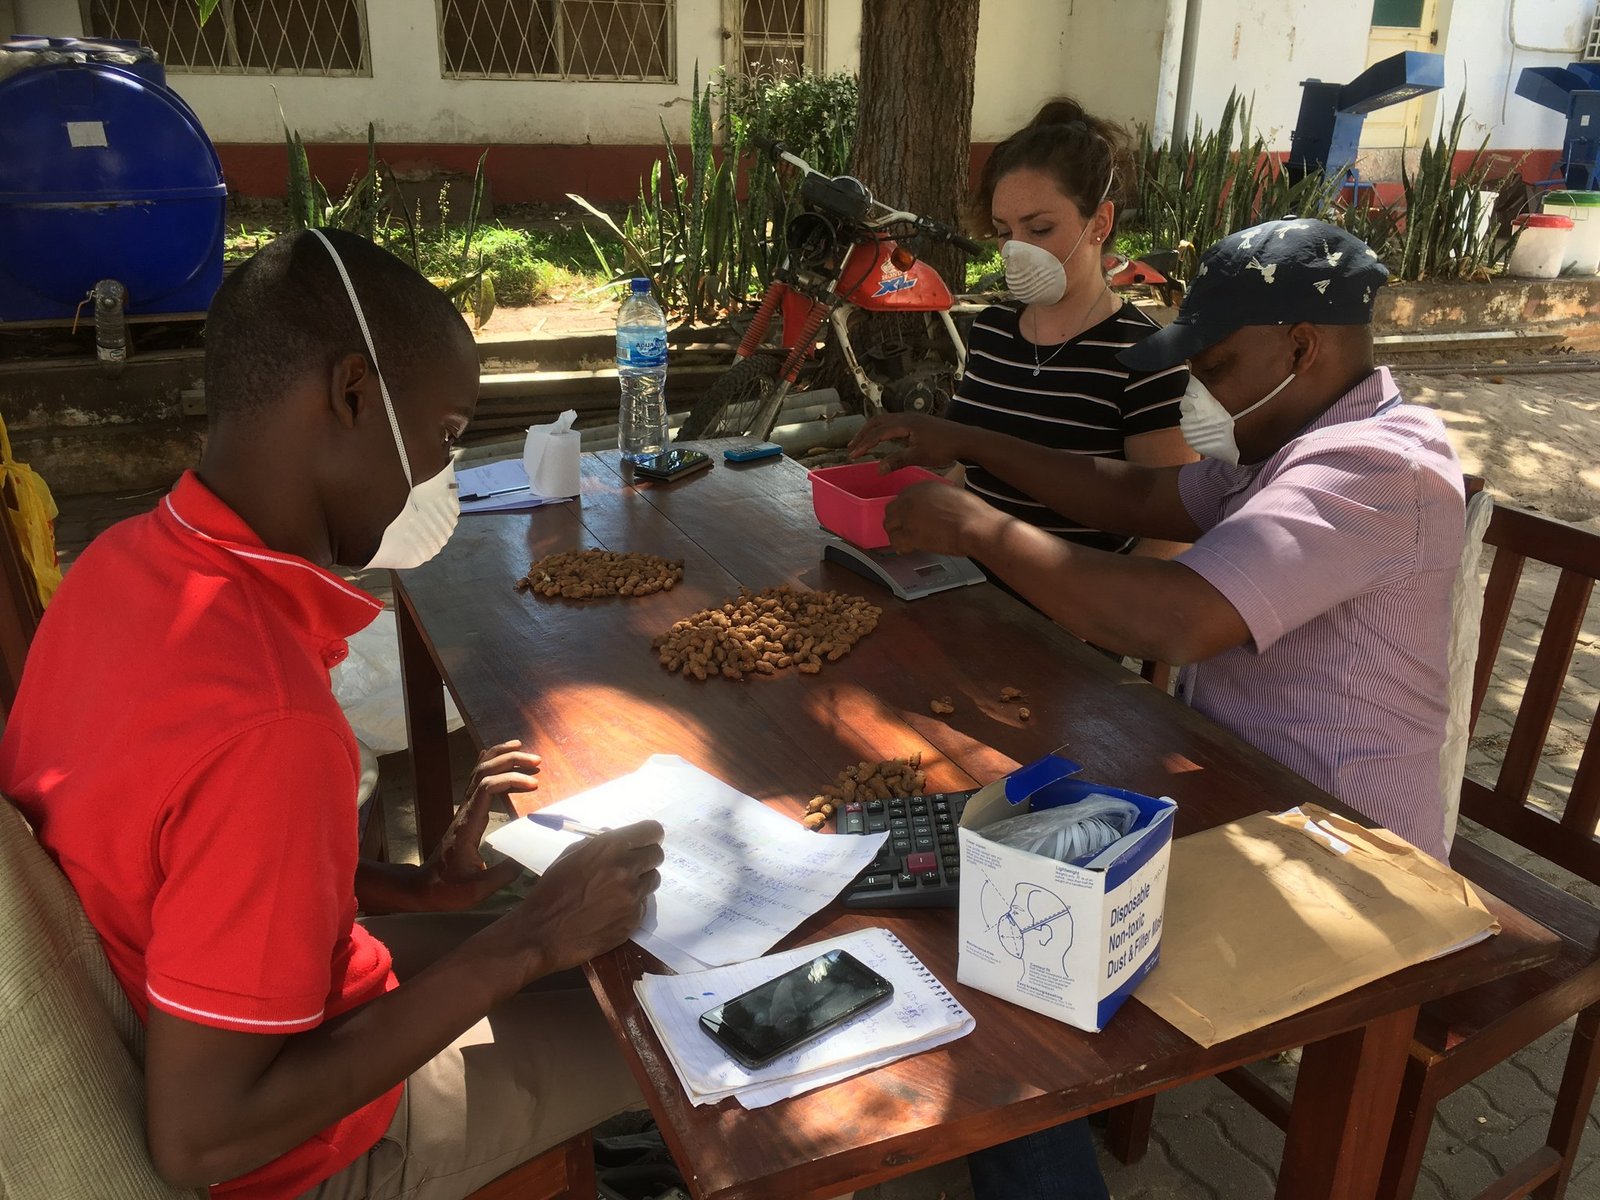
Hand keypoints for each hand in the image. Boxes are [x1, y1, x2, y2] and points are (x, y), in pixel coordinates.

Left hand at [419, 740, 541, 910]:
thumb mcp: (477, 890)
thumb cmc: (449, 889)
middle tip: (536, 761)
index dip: (511, 780)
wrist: (425, 887)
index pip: (487, 789)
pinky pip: (476, 780)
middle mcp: (465, 811)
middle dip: (510, 761)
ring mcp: (464, 809)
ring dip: (500, 757)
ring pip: (478, 772)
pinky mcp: (467, 812)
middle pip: (484, 772)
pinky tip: (498, 757)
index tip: (534, 784)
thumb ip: (503, 874)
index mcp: (468, 825)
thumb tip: (528, 860)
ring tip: (521, 749)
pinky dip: (488, 763)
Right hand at [506, 821, 665, 978]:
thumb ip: (597, 844)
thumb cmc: (550, 892)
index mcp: (608, 848)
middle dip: (646, 858)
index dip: (649, 836)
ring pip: (653, 880)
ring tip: (617, 891)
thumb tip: (615, 835)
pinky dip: (632, 906)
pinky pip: (643, 905)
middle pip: (657, 855)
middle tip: (630, 867)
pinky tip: (611, 911)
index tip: (643, 842)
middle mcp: (625, 868)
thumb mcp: (568, 857)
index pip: (652, 831)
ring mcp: (632, 896)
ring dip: (640, 882)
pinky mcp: (633, 920)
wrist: (541, 935)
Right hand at [847, 412, 968, 471]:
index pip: (877, 433)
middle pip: (877, 423)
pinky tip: (882, 439)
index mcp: (904, 423)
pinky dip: (881, 430)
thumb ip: (898, 461)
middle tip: (851, 448)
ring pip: (884, 421)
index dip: (863, 444)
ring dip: (871, 431)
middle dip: (862, 435)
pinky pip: (892, 423)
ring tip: (861, 443)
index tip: (852, 455)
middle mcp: (905, 417)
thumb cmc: (944, 448)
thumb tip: (877, 469)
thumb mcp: (919, 456)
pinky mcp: (916, 422)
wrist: (965, 439)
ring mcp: (911, 418)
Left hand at [882, 482, 1006, 556]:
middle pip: (891, 510)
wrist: (975, 526)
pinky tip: (908, 549)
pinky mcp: (910, 534)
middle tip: (904, 531)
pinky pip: (895, 540)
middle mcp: (911, 498)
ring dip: (896, 534)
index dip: (904, 510)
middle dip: (896, 521)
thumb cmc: (973, 512)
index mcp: (923, 487)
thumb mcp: (953, 494)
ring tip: (905, 542)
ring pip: (889, 525)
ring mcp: (908, 516)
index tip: (910, 518)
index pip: (903, 497)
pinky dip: (900, 546)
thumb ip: (939, 499)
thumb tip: (938, 507)